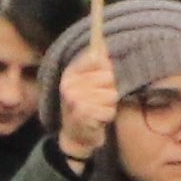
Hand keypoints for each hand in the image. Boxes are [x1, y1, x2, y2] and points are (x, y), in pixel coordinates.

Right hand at [56, 46, 118, 164]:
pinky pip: (109, 110)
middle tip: (98, 100)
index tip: (103, 80)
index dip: (106, 69)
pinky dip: (107, 117)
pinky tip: (96, 121)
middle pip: (109, 77)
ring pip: (111, 95)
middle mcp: (69, 84)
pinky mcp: (83, 114)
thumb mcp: (86, 84)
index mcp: (70, 73)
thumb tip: (103, 44)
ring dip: (109, 105)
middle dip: (109, 90)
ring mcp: (75, 100)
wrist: (75, 136)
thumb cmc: (85, 106)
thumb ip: (95, 64)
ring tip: (97, 111)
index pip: (97, 58)